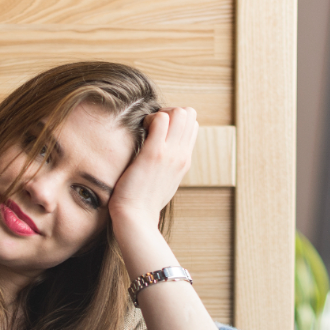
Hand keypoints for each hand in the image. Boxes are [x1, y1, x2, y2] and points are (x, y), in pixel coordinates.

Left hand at [108, 107, 197, 236]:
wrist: (136, 218)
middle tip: (152, 125)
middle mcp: (182, 155)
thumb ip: (167, 167)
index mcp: (184, 161)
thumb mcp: (163, 183)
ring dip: (161, 112)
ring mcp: (171, 153)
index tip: (158, 131)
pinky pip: (161, 118)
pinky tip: (140, 130)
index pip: (192, 126)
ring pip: (180, 112)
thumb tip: (160, 158)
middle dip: (170, 111)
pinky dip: (150, 117)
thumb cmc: (143, 203)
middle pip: (190, 114)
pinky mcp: (155, 153)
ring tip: (147, 127)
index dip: (176, 120)